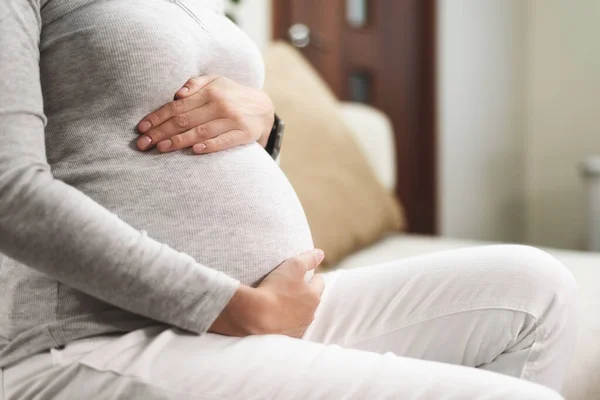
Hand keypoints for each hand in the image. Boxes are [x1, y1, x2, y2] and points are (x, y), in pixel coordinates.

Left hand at [136, 75, 274, 153]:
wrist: (263, 107)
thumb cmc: (232, 95)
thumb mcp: (216, 81)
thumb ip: (196, 83)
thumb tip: (178, 93)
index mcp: (210, 91)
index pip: (177, 106)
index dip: (157, 117)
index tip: (141, 128)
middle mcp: (220, 104)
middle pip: (184, 120)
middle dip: (160, 132)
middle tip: (143, 144)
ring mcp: (233, 120)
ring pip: (200, 131)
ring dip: (178, 141)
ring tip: (160, 148)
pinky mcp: (244, 134)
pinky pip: (224, 141)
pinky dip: (209, 145)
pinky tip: (194, 150)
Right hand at [209, 249, 325, 337]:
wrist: (255, 317)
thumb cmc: (275, 289)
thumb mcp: (293, 266)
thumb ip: (308, 259)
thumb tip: (320, 253)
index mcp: (314, 297)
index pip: (319, 283)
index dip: (314, 277)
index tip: (311, 275)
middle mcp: (309, 315)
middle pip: (311, 301)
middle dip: (306, 295)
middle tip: (296, 289)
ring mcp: (297, 328)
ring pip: (300, 316)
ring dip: (295, 310)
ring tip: (283, 304)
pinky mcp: (284, 339)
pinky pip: (287, 328)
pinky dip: (284, 323)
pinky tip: (275, 318)